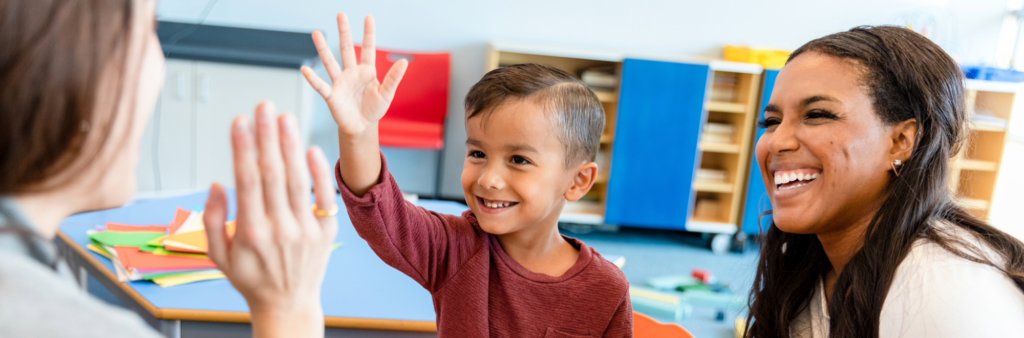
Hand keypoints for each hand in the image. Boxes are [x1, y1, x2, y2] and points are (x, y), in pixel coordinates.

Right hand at [204, 101, 338, 337]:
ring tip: (285, 118)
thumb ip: (211, 219)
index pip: (247, 182)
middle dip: (267, 137)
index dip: (243, 149)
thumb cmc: (250, 278)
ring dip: (291, 147)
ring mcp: (306, 230)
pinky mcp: (327, 231)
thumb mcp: (218, 255)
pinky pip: (324, 197)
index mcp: (251, 233)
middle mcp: (280, 229)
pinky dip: (319, 173)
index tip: (239, 121)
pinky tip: (311, 148)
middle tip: (264, 106)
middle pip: (273, 175)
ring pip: (299, 181)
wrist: (288, 305)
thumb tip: (217, 184)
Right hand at [302, 13, 407, 137]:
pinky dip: (313, 79)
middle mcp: (352, 73)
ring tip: (317, 33)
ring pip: (330, 62)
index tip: (369, 17)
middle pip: (347, 49)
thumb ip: (393, 78)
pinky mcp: (332, 96)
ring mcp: (340, 83)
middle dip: (344, 32)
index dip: (369, 33)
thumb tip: (404, 62)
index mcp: (367, 71)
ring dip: (323, 48)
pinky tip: (306, 70)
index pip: (368, 48)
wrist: (362, 127)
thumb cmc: (374, 109)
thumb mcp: (387, 94)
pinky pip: (321, 86)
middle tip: (341, 15)